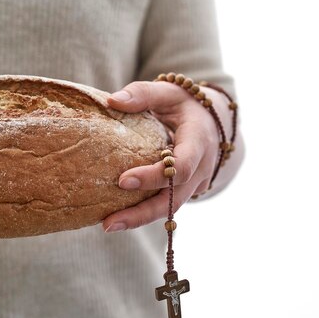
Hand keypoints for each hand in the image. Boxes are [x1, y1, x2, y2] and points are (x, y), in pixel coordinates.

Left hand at [101, 81, 220, 232]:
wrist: (211, 121)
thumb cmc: (184, 104)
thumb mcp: (169, 92)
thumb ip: (143, 94)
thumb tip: (112, 101)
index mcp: (199, 142)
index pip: (181, 167)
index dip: (154, 177)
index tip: (123, 180)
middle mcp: (201, 169)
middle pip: (174, 199)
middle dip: (142, 213)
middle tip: (109, 222)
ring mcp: (195, 185)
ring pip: (169, 208)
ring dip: (139, 219)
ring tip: (107, 224)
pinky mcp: (185, 192)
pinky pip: (166, 206)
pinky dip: (143, 213)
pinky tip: (116, 216)